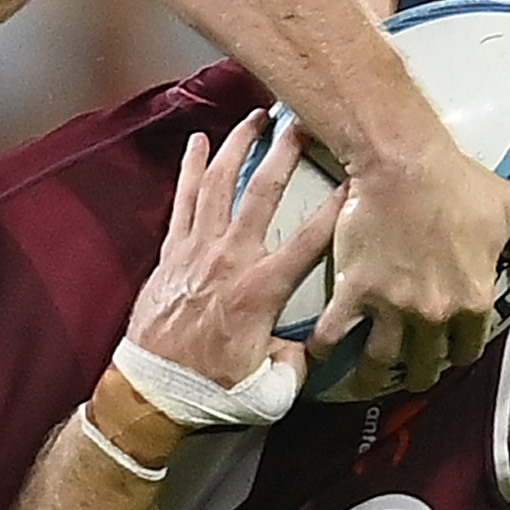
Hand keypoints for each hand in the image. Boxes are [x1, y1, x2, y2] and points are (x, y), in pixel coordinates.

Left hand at [116, 110, 340, 410]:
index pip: (309, 240)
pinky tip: (198, 141)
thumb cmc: (213, 391)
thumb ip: (301, 361)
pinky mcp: (171, 252)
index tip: (357, 179)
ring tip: (256, 116)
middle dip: (285, 151)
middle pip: (262, 192)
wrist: (152, 393)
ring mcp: (196, 251)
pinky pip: (182, 199)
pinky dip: (190, 167)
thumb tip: (319, 345)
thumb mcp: (271, 388)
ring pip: (218, 183)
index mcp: (260, 291)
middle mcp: (229, 260)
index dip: (337, 208)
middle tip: (303, 119)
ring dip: (238, 145)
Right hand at [315, 150, 509, 397]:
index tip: (450, 352)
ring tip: (365, 383)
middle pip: (424, 365)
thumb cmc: (459, 183)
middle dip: (419, 372)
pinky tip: (318, 354)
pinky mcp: (354, 292)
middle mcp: (433, 314)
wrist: (403, 164)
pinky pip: (333, 334)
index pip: (468, 348)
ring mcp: (390, 307)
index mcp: (472, 300)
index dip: (459, 352)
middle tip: (410, 371)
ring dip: (371, 378)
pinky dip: (323, 348)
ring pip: (379, 362)